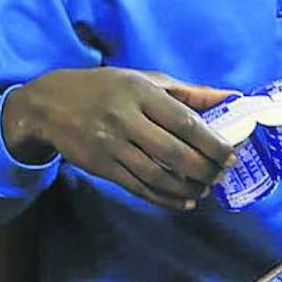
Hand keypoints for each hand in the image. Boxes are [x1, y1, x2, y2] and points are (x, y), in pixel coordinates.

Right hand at [0, 68, 235, 209]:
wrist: (50, 104)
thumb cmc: (109, 88)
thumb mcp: (148, 80)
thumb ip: (191, 92)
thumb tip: (232, 97)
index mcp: (142, 94)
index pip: (185, 123)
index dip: (212, 143)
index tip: (231, 155)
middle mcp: (125, 120)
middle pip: (173, 152)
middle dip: (204, 168)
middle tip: (222, 174)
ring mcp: (111, 146)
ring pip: (156, 175)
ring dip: (187, 187)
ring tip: (206, 189)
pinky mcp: (101, 167)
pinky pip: (138, 188)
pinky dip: (164, 198)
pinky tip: (184, 201)